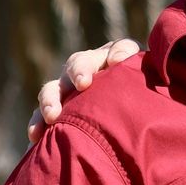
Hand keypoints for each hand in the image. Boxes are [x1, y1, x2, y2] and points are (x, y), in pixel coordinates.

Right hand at [26, 39, 141, 139]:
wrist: (125, 135)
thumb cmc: (145, 111)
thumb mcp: (150, 95)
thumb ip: (147, 78)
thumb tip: (133, 65)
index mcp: (117, 61)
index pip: (120, 48)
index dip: (118, 52)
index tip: (116, 62)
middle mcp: (91, 70)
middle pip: (79, 62)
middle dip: (79, 71)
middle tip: (82, 83)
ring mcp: (69, 89)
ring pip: (55, 87)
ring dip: (51, 99)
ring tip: (53, 116)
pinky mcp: (56, 110)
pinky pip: (41, 114)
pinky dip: (37, 123)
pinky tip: (35, 136)